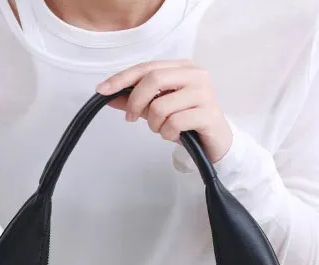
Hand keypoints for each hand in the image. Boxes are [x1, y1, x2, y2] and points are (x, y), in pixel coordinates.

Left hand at [96, 60, 232, 163]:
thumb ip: (137, 100)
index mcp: (182, 68)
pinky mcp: (208, 114)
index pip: (146, 67)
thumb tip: (110, 96)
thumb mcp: (158, 109)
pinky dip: (168, 134)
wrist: (216, 143)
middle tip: (131, 118)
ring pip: (161, 106)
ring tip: (163, 129)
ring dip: (155, 124)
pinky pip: (174, 123)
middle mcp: (194, 75)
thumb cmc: (187, 123)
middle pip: (152, 80)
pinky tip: (175, 136)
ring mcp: (203, 93)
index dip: (122, 78)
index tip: (102, 90)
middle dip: (135, 102)